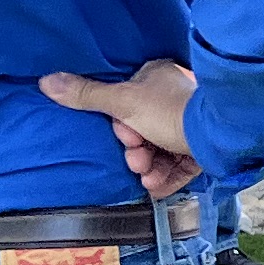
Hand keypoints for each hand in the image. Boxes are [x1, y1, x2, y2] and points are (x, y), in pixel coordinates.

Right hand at [41, 59, 201, 198]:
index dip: (121, 125)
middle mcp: (174, 97)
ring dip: (148, 169)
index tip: (125, 135)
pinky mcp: (204, 148)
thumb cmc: (170, 112)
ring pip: (159, 151)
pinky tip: (157, 187)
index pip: (126, 102)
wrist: (218, 136)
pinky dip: (166, 178)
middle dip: (136, 152)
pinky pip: (178, 166)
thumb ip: (86, 95)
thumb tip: (45, 80)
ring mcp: (190, 124)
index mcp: (157, 77)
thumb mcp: (122, 103)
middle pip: (142, 130)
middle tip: (138, 159)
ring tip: (148, 177)